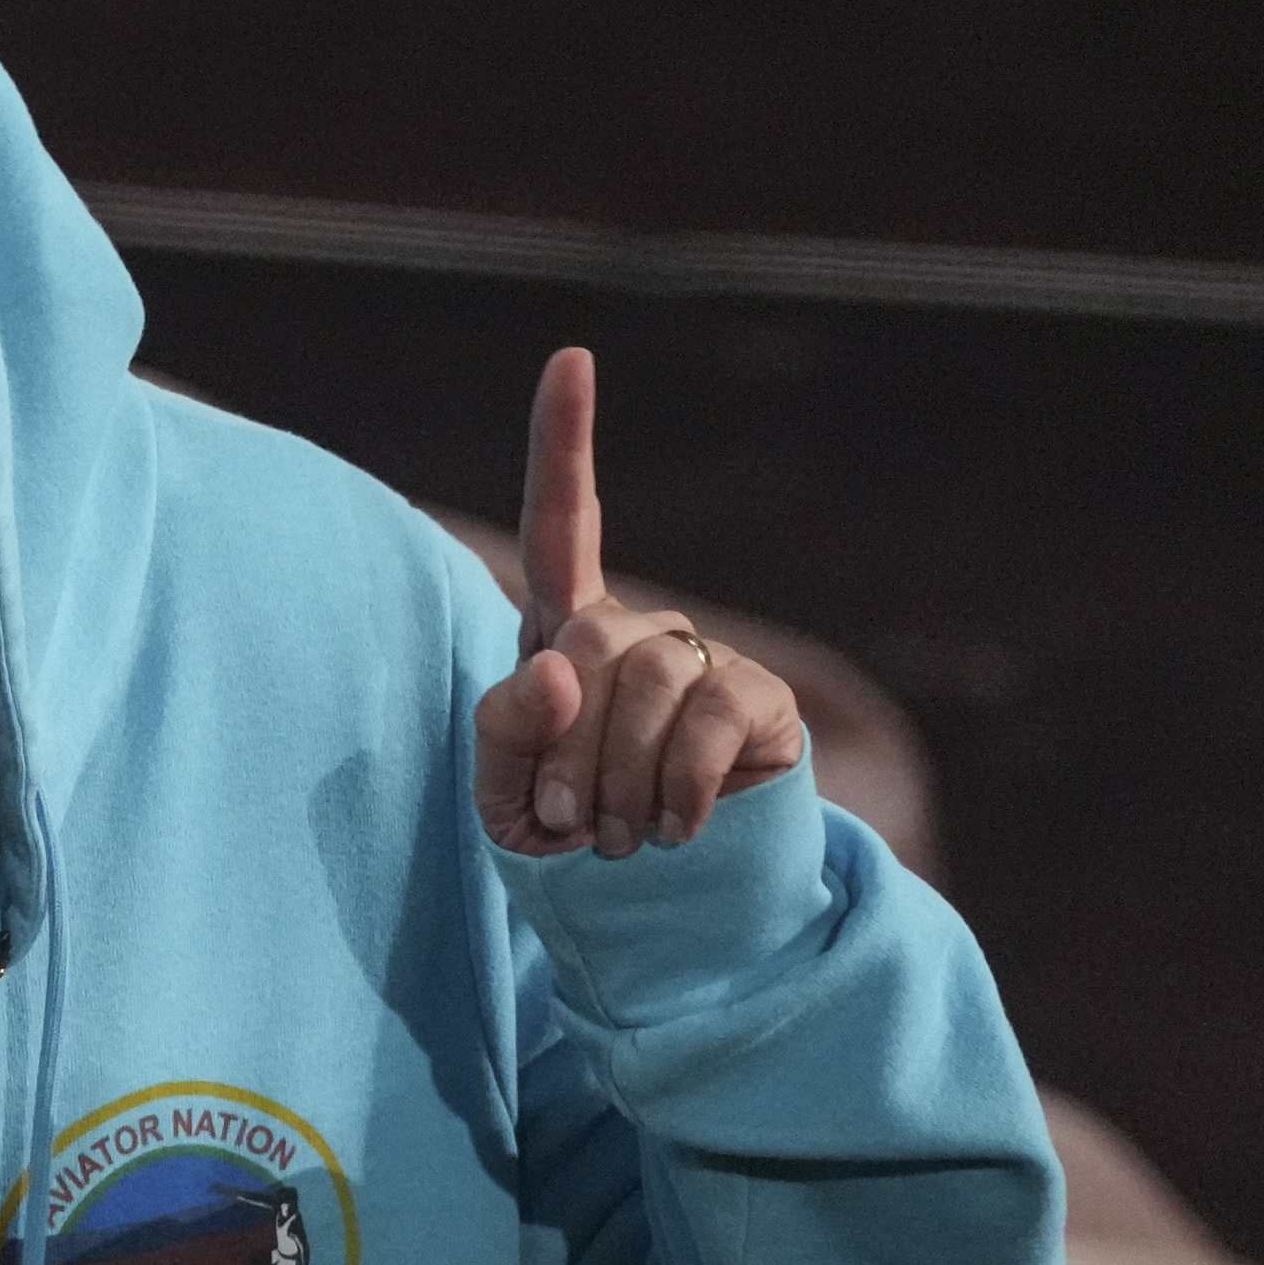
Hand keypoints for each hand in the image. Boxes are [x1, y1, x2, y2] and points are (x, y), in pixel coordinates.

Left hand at [473, 347, 802, 859]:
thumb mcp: (504, 798)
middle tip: (570, 822)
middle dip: (568, 744)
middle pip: (592, 634)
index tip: (573, 358)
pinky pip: (712, 719)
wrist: (664, 906)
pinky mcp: (759, 702)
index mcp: (561, 636)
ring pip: (651, 679)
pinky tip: (677, 828)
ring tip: (621, 835)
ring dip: (620, 779)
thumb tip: (560, 663)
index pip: (561, 525)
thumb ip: (506, 729)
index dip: (565, 442)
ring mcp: (704, 659)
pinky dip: (681, 789)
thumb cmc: (568, 840)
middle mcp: (636, 631)